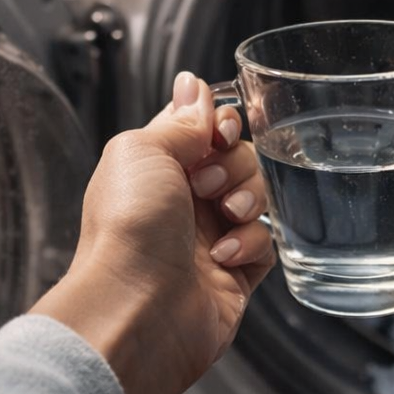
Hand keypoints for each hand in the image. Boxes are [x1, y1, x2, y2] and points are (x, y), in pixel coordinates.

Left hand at [32, 72, 275, 393]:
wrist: (136, 309)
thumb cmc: (127, 229)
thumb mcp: (143, 150)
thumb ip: (178, 121)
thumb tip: (192, 85)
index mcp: (155, 168)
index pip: (203, 130)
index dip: (220, 125)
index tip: (220, 132)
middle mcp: (182, 202)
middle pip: (238, 159)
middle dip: (233, 165)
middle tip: (206, 185)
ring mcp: (210, 238)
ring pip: (258, 198)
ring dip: (248, 199)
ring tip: (224, 217)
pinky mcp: (235, 274)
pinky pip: (266, 243)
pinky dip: (252, 243)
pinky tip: (225, 257)